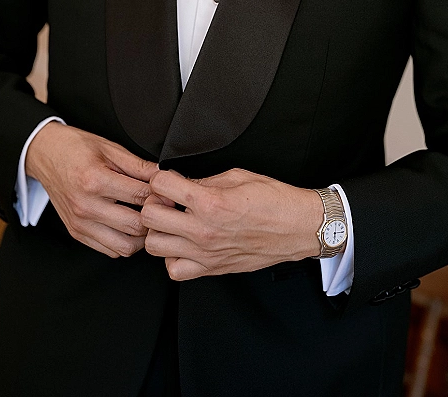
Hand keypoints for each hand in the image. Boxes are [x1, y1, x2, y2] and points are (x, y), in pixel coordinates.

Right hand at [25, 122, 156, 257]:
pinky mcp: (77, 233)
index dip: (160, 195)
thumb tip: (164, 176)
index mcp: (94, 181)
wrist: (46, 155)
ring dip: (142, 237)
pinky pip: (110, 250)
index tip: (169, 193)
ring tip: (147, 220)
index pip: (140, 196)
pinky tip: (130, 227)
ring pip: (124, 247)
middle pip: (135, 226)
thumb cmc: (76, 148)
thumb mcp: (110, 148)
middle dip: (154, 218)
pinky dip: (125, 243)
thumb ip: (139, 166)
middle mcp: (86, 206)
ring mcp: (80, 223)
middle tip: (162, 208)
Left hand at [141, 168, 323, 279]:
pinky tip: (183, 243)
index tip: (168, 179)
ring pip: (154, 245)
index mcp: (210, 202)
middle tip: (167, 199)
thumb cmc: (274, 199)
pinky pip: (174, 270)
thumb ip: (204, 180)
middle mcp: (203, 231)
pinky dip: (172, 257)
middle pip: (149, 217)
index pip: (160, 185)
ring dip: (159, 230)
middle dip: (154, 202)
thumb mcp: (237, 176)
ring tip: (173, 221)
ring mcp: (205, 253)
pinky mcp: (212, 268)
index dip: (161, 177)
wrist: (298, 227)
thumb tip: (180, 181)